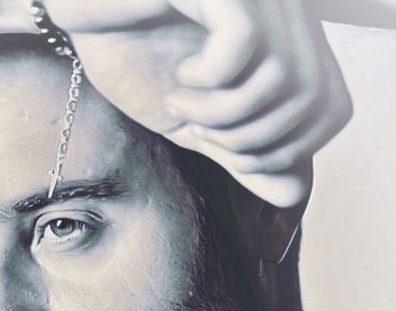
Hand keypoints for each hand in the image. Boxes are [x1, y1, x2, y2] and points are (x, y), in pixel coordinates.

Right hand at [43, 0, 352, 206]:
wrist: (80, 10)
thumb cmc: (132, 52)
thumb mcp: (194, 120)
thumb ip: (243, 151)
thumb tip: (293, 192)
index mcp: (286, 40)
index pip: (331, 109)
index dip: (285, 151)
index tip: (226, 149)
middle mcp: (284, 10)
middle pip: (315, 101)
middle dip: (254, 143)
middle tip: (201, 132)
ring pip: (284, 79)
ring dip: (224, 115)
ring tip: (182, 104)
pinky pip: (244, 45)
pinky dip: (209, 80)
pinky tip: (181, 74)